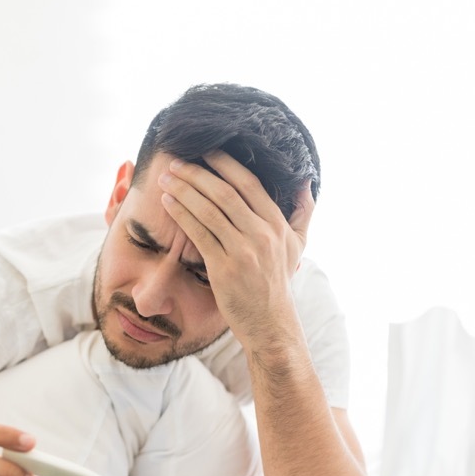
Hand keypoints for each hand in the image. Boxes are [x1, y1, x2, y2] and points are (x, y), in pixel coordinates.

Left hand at [159, 150, 313, 348]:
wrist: (270, 323)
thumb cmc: (278, 282)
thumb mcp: (298, 245)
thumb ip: (303, 211)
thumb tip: (308, 180)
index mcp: (278, 225)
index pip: (249, 184)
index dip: (226, 165)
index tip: (206, 151)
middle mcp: (263, 234)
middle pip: (225, 193)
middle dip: (197, 174)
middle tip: (176, 162)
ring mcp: (243, 251)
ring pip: (209, 210)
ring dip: (184, 191)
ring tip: (166, 179)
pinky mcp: (224, 268)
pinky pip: (199, 233)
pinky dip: (181, 215)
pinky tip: (168, 203)